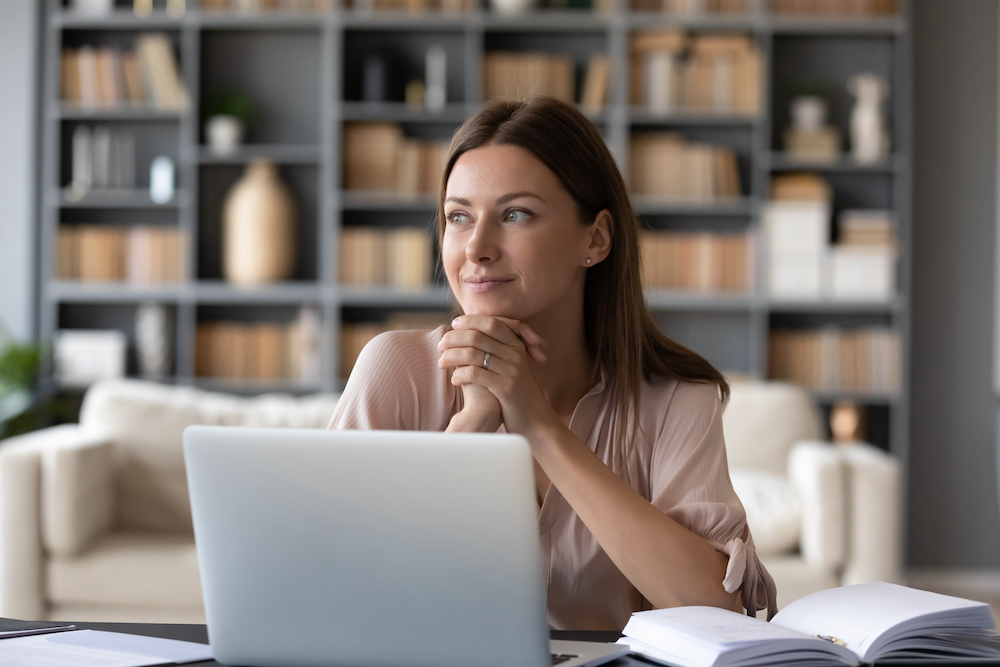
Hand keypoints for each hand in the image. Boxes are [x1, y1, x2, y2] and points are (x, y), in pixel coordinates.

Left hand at [438, 315, 555, 436]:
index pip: (491, 323)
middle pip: (478, 336)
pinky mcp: (505, 387)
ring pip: (473, 354)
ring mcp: (511, 370)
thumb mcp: (513, 368)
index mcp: (517, 346)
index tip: (454, 325)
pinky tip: (454, 380)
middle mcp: (515, 354)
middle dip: (455, 338)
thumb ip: (497, 352)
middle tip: (440, 345)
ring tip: (442, 363)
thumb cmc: (519, 395)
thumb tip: (469, 339)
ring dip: (452, 357)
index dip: (470, 321)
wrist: (537, 421)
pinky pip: (475, 374)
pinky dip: (459, 375)